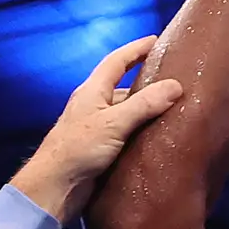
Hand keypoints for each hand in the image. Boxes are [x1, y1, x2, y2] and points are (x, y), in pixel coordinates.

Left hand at [8, 41, 186, 222]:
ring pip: (124, 112)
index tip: (155, 40)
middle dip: (145, 81)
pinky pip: (124, 133)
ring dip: (144, 110)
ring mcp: (95, 128)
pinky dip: (139, 131)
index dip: (136, 49)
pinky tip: (155, 136)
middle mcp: (92, 106)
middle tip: (171, 79)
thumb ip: (144, 105)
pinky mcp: (99, 150)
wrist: (54, 188)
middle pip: (122, 86)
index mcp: (92, 91)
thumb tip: (175, 86)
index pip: (116, 62)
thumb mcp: (113, 123)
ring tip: (171, 109)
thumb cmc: (77, 150)